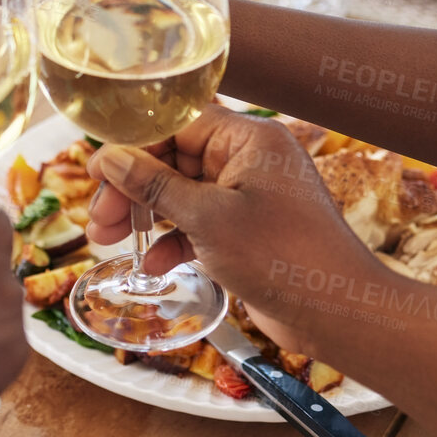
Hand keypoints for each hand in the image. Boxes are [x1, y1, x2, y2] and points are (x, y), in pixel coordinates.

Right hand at [85, 106, 384, 355]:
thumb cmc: (283, 256)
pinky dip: (175, 239)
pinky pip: (200, 223)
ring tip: (109, 240)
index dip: (132, 146)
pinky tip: (153, 264)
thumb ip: (154, 186)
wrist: (339, 313)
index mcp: (249, 139)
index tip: (97, 171)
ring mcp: (250, 196)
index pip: (176, 123)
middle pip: (174, 159)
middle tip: (100, 220)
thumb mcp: (208, 218)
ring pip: (182, 193)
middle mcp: (250, 160)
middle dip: (133, 188)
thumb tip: (110, 159)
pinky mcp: (249, 230)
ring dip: (147, 215)